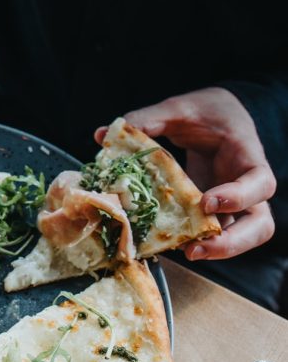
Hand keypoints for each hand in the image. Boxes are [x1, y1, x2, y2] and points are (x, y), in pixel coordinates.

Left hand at [95, 88, 276, 259]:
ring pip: (240, 237)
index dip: (239, 196)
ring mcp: (232, 204)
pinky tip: (166, 241)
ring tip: (183, 252)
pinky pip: (210, 233)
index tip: (207, 202)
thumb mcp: (180, 109)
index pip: (260, 182)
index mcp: (245, 155)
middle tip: (195, 247)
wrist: (218, 116)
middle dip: (232, 243)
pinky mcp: (213, 212)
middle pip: (260, 225)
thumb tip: (102, 134)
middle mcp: (245, 186)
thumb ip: (146, 120)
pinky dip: (192, 240)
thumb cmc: (207, 112)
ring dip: (214, 250)